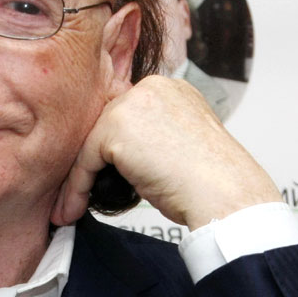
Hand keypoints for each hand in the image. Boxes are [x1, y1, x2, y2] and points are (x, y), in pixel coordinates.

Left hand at [52, 75, 281, 228]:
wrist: (224, 194)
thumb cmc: (211, 181)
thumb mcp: (182, 146)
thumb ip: (153, 139)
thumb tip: (125, 157)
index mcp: (172, 89)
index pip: (126, 116)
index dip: (111, 150)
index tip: (98, 175)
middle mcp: (153, 88)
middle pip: (105, 126)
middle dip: (91, 162)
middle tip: (78, 193)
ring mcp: (134, 104)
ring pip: (92, 144)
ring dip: (79, 179)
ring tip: (72, 207)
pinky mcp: (117, 129)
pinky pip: (85, 161)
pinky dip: (76, 188)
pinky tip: (73, 208)